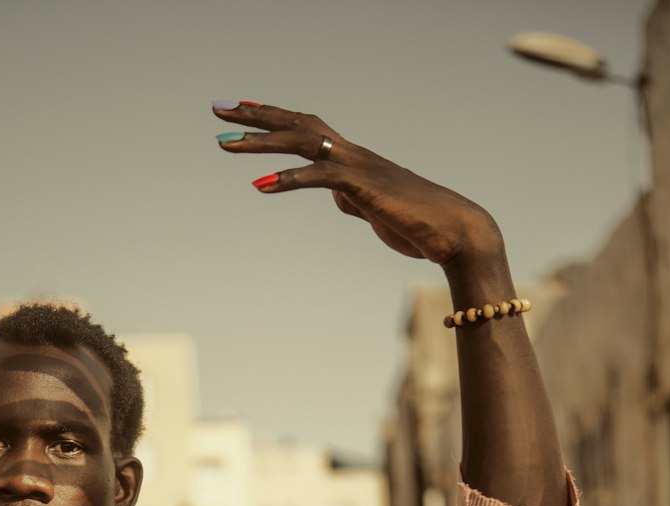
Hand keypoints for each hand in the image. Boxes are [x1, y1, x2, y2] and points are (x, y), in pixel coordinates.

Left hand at [213, 101, 501, 267]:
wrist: (451, 230)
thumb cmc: (417, 223)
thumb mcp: (374, 211)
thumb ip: (353, 200)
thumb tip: (338, 198)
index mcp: (353, 159)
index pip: (308, 127)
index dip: (275, 117)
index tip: (244, 110)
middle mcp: (352, 154)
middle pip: (296, 124)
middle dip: (255, 118)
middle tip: (218, 111)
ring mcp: (357, 166)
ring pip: (301, 142)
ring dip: (259, 142)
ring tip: (225, 144)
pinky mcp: (361, 186)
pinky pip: (317, 177)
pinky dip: (287, 180)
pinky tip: (259, 185)